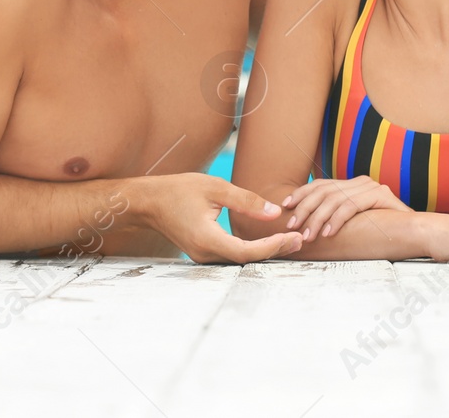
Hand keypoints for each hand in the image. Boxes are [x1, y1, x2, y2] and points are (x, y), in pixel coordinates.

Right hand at [138, 173, 303, 263]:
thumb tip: (274, 212)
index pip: (247, 251)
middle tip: (300, 240)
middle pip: (247, 259)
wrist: (148, 201)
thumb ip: (245, 200)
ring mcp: (203, 257)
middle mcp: (205, 254)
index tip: (292, 237)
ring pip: (240, 260)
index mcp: (208, 239)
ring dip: (264, 252)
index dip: (272, 246)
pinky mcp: (203, 253)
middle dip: (274, 250)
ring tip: (288, 240)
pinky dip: (250, 250)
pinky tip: (265, 241)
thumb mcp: (214, 188)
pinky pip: (231, 256)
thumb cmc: (178, 190)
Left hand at [279, 175, 407, 240]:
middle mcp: (359, 181)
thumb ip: (336, 215)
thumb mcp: (354, 221)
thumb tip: (306, 223)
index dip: (301, 193)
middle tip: (293, 225)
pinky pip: (352, 206)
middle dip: (305, 208)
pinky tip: (329, 232)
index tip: (286, 206)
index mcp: (351, 185)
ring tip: (309, 235)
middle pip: (324, 190)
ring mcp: (370, 186)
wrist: (415, 231)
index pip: (320, 185)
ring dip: (318, 218)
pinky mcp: (380, 195)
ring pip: (335, 199)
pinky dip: (338, 219)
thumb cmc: (382, 230)